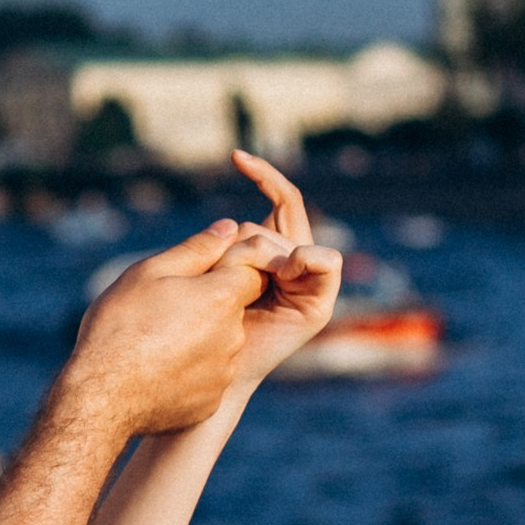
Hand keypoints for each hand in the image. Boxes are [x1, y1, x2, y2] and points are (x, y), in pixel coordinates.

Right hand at [61, 219, 270, 436]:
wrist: (102, 395)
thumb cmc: (121, 325)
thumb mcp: (149, 273)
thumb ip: (196, 249)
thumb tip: (229, 228)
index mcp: (222, 298)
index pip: (250, 271)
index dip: (225, 269)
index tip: (195, 276)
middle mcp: (233, 336)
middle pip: (232, 309)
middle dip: (206, 304)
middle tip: (162, 308)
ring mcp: (223, 372)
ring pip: (220, 344)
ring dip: (198, 338)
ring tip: (154, 341)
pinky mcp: (211, 400)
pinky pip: (207, 377)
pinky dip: (189, 371)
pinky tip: (156, 369)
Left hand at [226, 151, 343, 387]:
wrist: (209, 368)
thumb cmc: (199, 321)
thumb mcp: (208, 272)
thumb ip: (224, 246)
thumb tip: (233, 223)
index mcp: (269, 249)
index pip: (280, 200)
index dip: (264, 175)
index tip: (236, 156)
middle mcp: (293, 262)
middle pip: (281, 217)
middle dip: (248, 235)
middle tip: (225, 268)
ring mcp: (308, 282)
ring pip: (291, 238)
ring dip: (263, 254)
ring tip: (242, 286)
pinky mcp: (319, 304)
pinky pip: (325, 260)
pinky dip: (303, 259)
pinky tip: (283, 273)